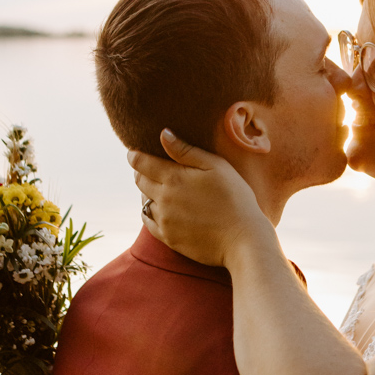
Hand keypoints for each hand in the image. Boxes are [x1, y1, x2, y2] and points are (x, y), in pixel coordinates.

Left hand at [130, 130, 270, 268]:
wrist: (243, 239)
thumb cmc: (235, 198)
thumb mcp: (216, 166)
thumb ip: (186, 151)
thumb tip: (163, 134)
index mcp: (174, 178)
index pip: (142, 163)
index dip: (134, 156)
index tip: (132, 153)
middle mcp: (163, 199)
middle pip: (140, 181)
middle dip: (140, 172)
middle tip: (145, 168)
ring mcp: (164, 221)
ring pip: (144, 202)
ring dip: (146, 193)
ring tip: (155, 188)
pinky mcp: (169, 239)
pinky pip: (148, 223)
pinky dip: (149, 213)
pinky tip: (158, 210)